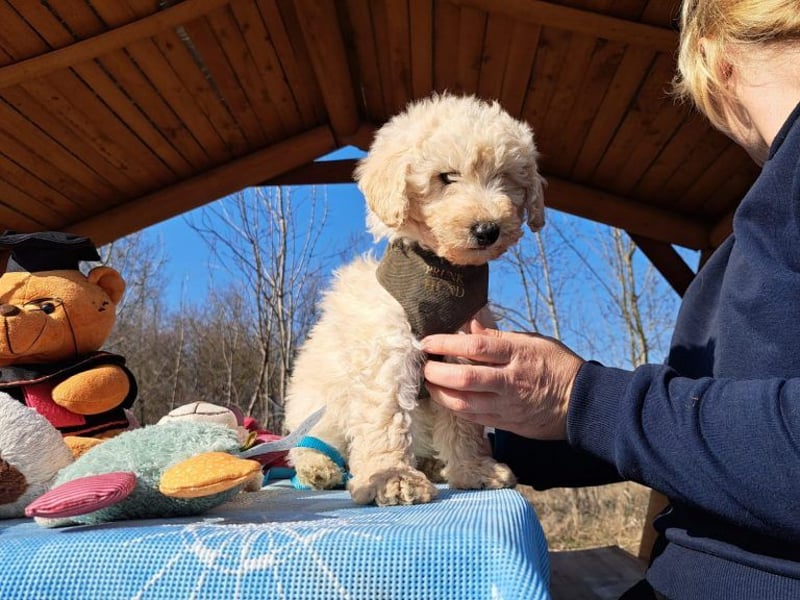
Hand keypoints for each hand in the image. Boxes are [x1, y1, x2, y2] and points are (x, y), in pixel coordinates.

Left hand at [422, 320, 583, 439]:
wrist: (583, 403)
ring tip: (429, 384)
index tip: (427, 341)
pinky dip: (455, 408)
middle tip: (423, 366)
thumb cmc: (557, 366)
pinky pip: (473, 418)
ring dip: (440, 394)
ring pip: (463, 403)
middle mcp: (509, 381)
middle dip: (436, 372)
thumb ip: (498, 336)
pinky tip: (446, 399)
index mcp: (516, 354)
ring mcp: (507, 405)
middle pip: (464, 378)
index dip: (445, 343)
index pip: (474, 347)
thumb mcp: (532, 342)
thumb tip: (470, 322)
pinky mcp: (506, 423)